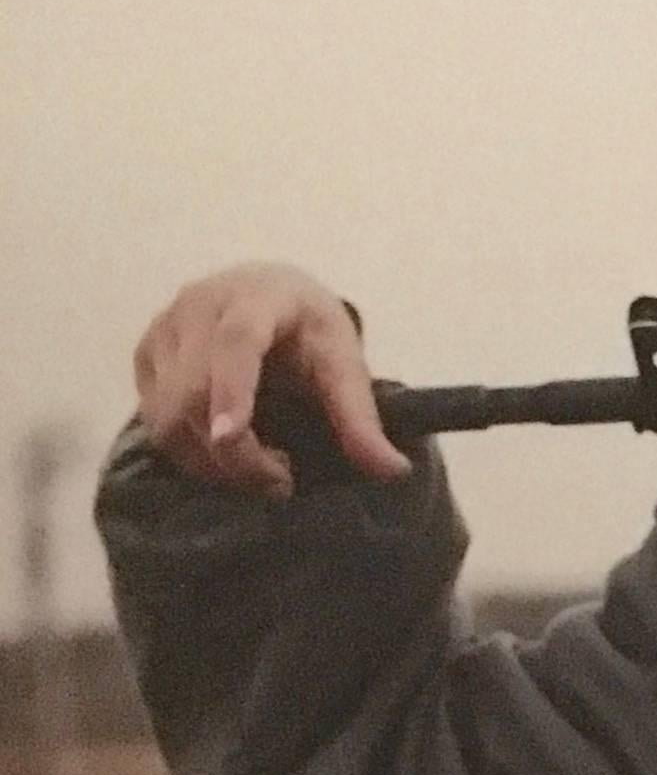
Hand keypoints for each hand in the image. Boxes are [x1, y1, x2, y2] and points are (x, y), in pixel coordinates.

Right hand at [131, 262, 410, 499]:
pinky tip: (227, 451)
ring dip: (209, 461)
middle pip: (193, 393)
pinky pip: (153, 418)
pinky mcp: (145, 354)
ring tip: (258, 469)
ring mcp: (164, 328)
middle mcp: (200, 305)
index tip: (230, 437)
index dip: (231, 391)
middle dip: (233, 455)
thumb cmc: (310, 330)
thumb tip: (394, 472)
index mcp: (257, 298)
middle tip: (280, 481)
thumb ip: (362, 419)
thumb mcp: (345, 365)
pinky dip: (188, 450)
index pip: (236, 343)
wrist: (269, 292)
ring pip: (165, 414)